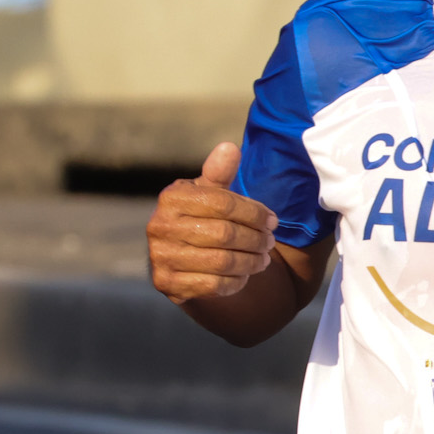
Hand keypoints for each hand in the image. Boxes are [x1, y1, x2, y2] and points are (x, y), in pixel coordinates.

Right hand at [147, 142, 279, 302]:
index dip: (254, 213)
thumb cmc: (200, 216)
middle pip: (225, 234)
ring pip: (222, 261)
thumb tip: (229, 148)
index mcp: (171, 198)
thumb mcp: (208, 192)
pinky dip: (235, 281)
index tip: (274, 221)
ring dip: (251, 261)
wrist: (177, 256)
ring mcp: (160, 256)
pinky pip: (212, 285)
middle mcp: (159, 226)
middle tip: (271, 242)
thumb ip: (219, 173)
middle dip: (256, 239)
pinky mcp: (167, 283)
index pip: (223, 203)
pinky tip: (245, 275)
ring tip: (264, 259)